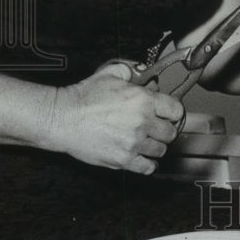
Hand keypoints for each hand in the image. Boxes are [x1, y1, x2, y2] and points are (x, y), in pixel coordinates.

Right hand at [47, 60, 184, 174]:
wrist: (63, 118)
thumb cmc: (84, 97)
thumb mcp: (110, 74)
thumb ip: (131, 71)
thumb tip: (144, 73)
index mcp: (143, 100)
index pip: (176, 110)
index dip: (173, 112)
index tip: (169, 114)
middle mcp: (142, 122)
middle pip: (170, 132)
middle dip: (165, 129)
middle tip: (156, 128)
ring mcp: (133, 143)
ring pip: (161, 150)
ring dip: (155, 146)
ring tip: (146, 141)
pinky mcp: (123, 160)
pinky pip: (147, 167)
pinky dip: (148, 164)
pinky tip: (143, 158)